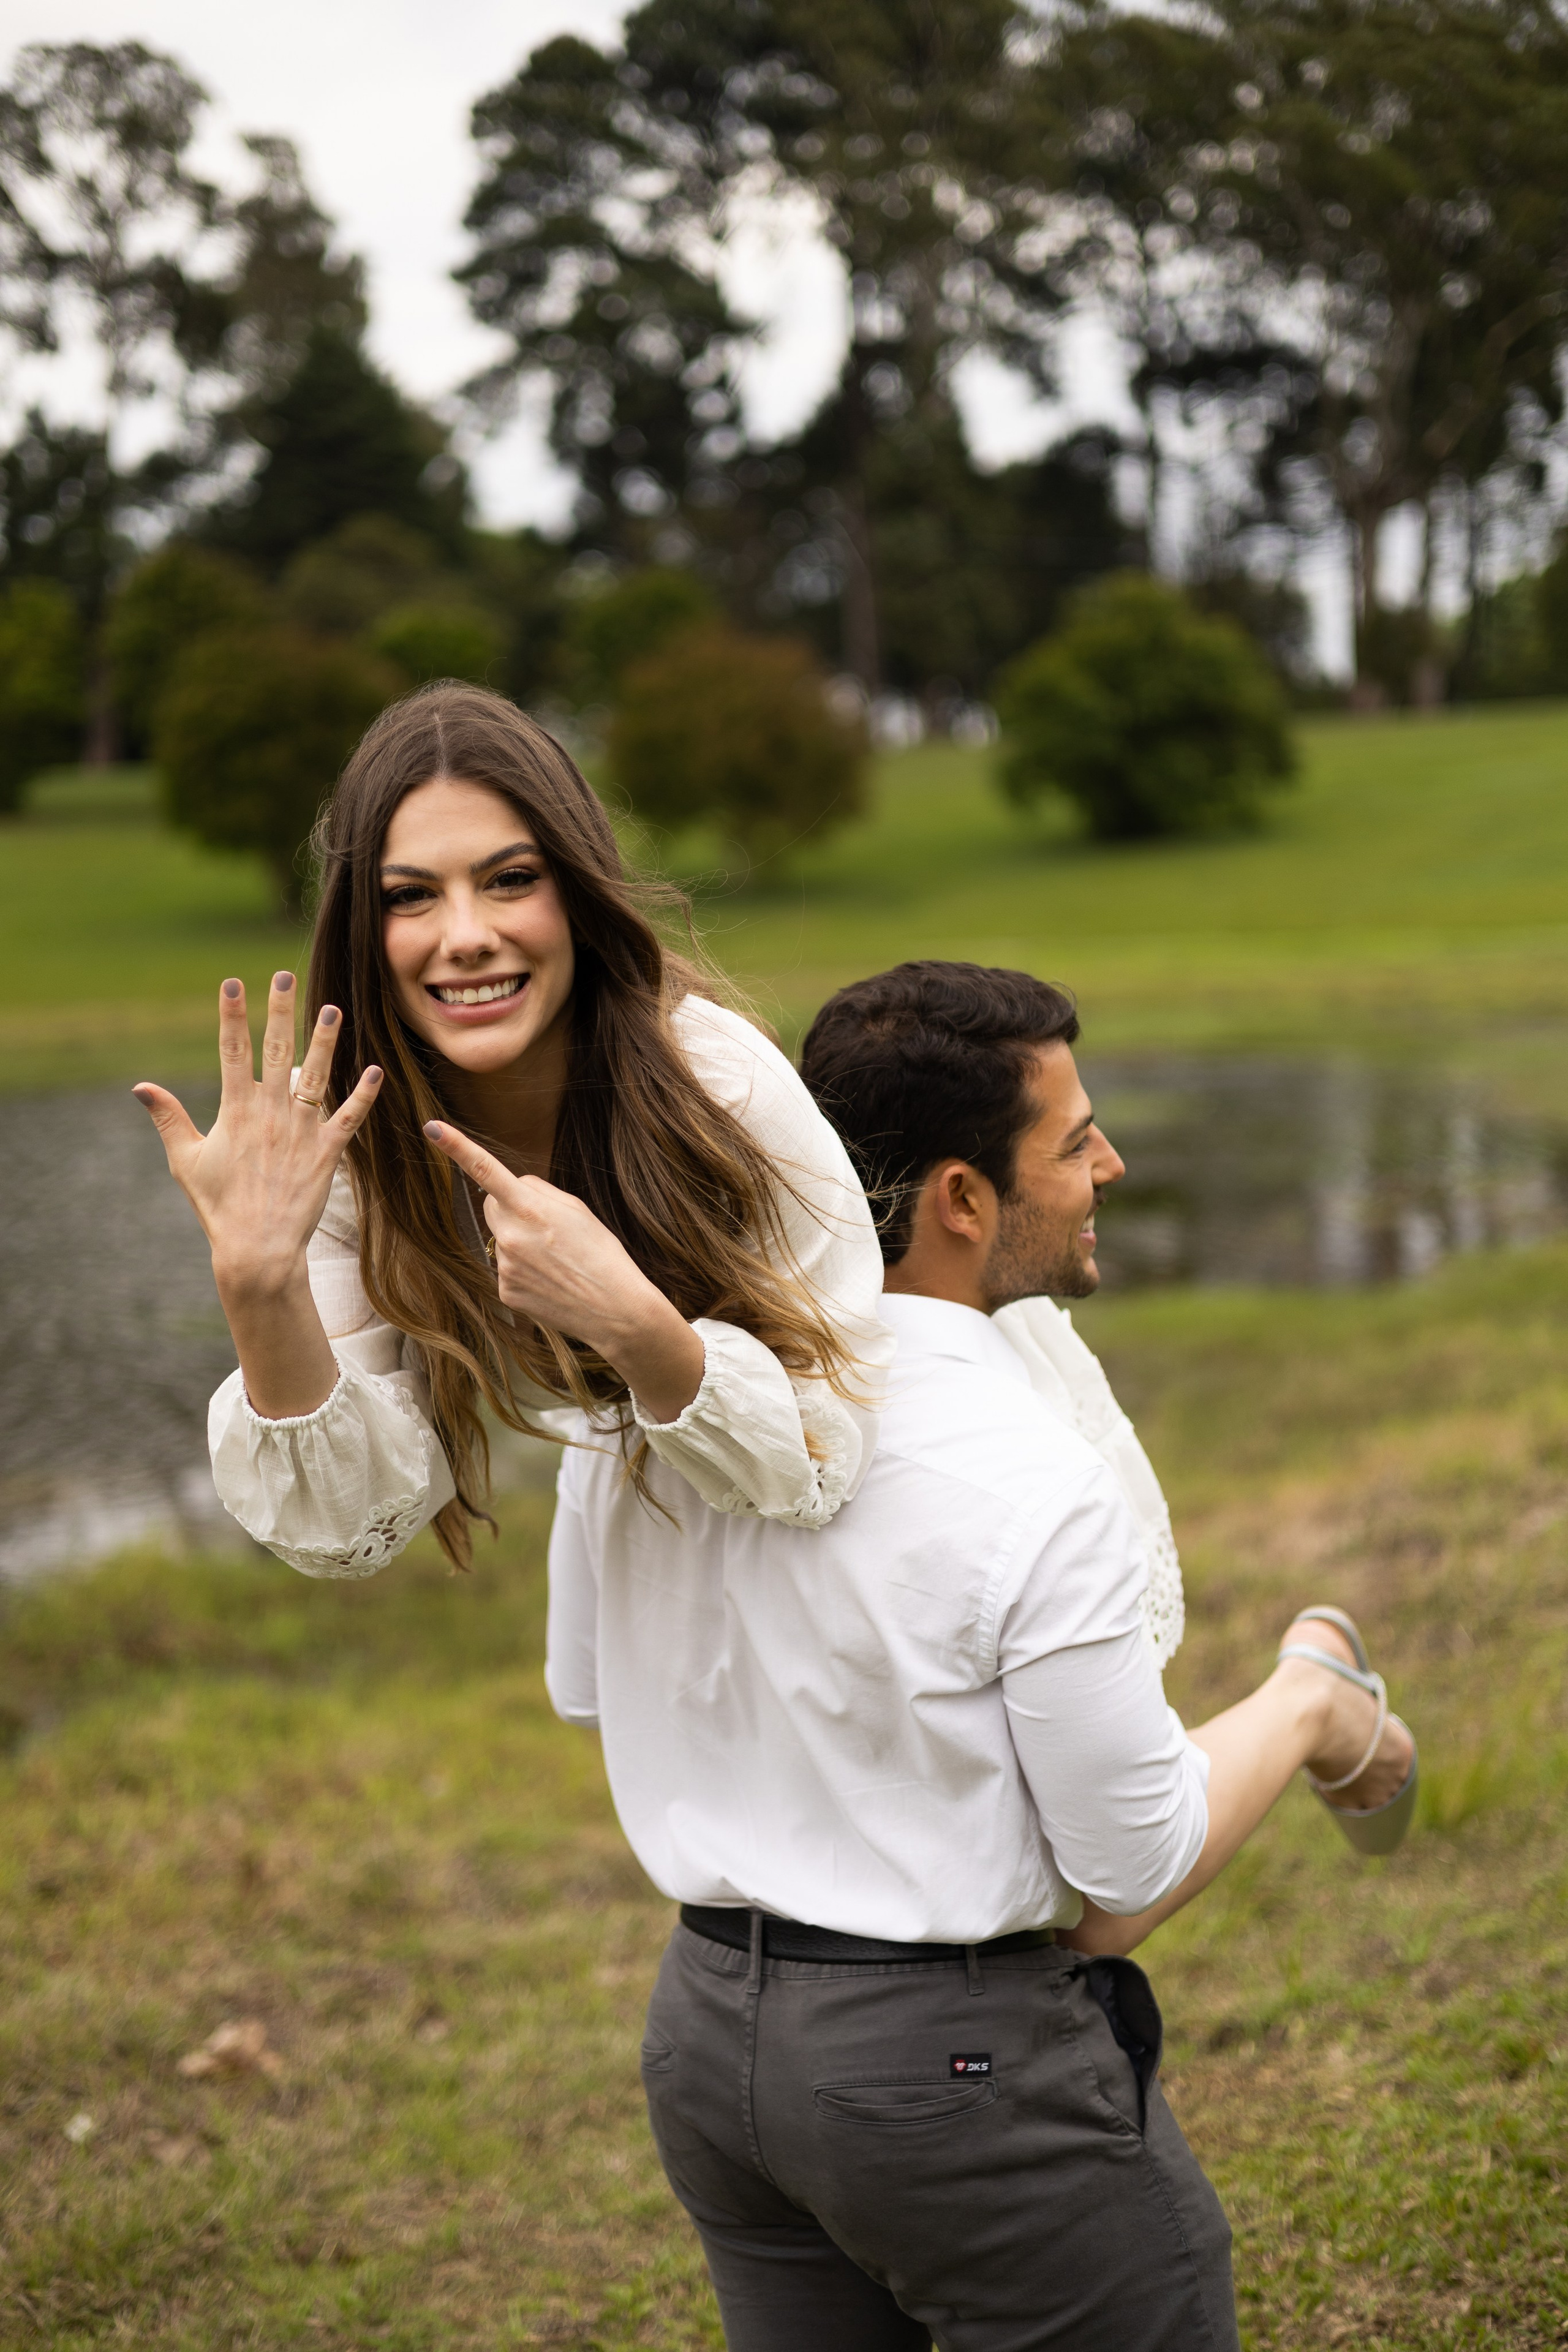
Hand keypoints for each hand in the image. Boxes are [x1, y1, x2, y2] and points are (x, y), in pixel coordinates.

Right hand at [134, 972, 382, 1304]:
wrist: (257, 1249)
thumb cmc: (219, 1206)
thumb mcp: (187, 1161)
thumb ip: (169, 1119)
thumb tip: (141, 1087)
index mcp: (235, 1111)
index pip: (232, 1052)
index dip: (231, 1016)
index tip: (231, 983)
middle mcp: (270, 1114)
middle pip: (276, 1051)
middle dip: (279, 1011)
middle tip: (285, 976)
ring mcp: (301, 1131)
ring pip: (316, 1075)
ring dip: (325, 1041)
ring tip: (332, 1009)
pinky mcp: (327, 1153)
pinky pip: (349, 1118)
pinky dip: (363, 1095)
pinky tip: (374, 1070)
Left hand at [423, 1117, 704, 1423]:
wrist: (615, 1310)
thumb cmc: (602, 1254)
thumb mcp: (578, 1210)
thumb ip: (540, 1191)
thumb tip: (513, 1186)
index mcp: (530, 1209)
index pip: (486, 1171)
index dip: (458, 1147)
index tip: (432, 1128)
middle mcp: (510, 1237)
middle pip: (492, 1206)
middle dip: (512, 1208)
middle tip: (548, 1226)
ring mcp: (504, 1267)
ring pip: (502, 1239)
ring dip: (521, 1242)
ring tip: (557, 1260)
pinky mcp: (505, 1291)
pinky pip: (506, 1267)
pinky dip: (523, 1270)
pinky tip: (549, 1280)